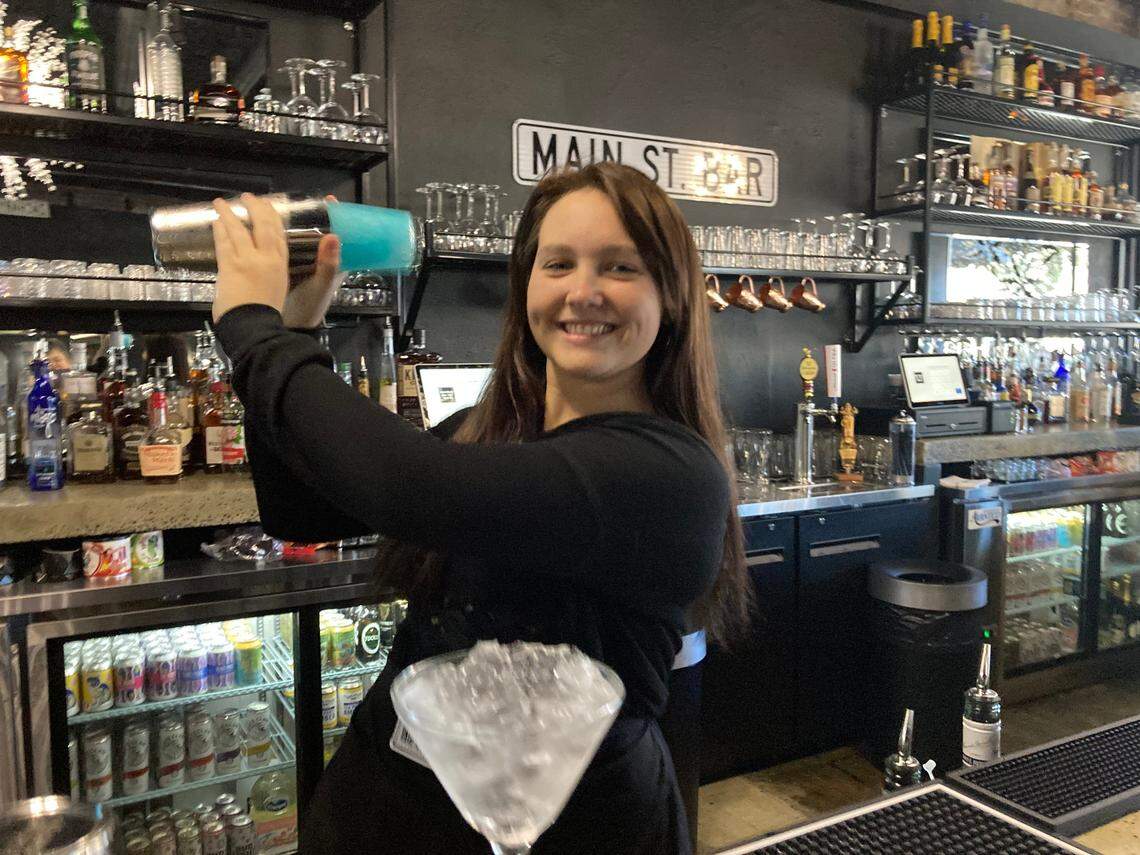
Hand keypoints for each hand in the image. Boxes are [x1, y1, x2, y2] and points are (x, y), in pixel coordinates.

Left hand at [211, 193, 288, 321]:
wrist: (255, 327)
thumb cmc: (266, 314)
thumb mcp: (278, 290)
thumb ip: (271, 274)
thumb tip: (261, 266)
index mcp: (280, 266)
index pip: (278, 235)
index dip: (273, 218)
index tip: (268, 206)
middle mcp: (266, 259)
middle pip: (263, 226)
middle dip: (255, 208)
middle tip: (248, 197)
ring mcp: (248, 260)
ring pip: (239, 230)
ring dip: (229, 214)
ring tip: (221, 203)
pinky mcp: (231, 266)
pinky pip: (224, 242)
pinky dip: (220, 230)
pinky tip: (216, 222)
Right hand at [282, 195, 341, 328]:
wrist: (294, 324)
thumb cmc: (313, 305)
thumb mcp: (322, 284)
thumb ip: (329, 263)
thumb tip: (333, 236)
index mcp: (334, 261)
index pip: (337, 232)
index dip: (335, 216)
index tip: (329, 200)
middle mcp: (320, 258)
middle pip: (317, 231)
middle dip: (308, 216)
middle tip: (296, 200)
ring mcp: (305, 262)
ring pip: (300, 237)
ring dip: (291, 223)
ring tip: (278, 207)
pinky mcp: (290, 266)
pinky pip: (286, 247)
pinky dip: (278, 236)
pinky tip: (266, 227)